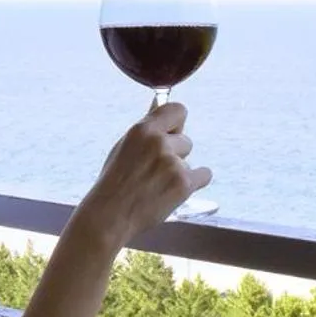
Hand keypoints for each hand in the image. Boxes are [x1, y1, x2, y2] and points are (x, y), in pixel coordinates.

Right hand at [75, 102, 211, 247]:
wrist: (111, 215)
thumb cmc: (115, 181)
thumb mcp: (124, 146)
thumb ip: (147, 128)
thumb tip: (158, 101)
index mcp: (142, 130)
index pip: (178, 110)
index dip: (177, 124)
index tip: (171, 134)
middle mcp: (159, 143)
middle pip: (186, 140)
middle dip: (176, 154)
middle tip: (154, 172)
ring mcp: (172, 163)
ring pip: (190, 161)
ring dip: (180, 171)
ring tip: (157, 185)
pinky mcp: (183, 184)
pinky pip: (204, 175)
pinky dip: (194, 183)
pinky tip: (175, 191)